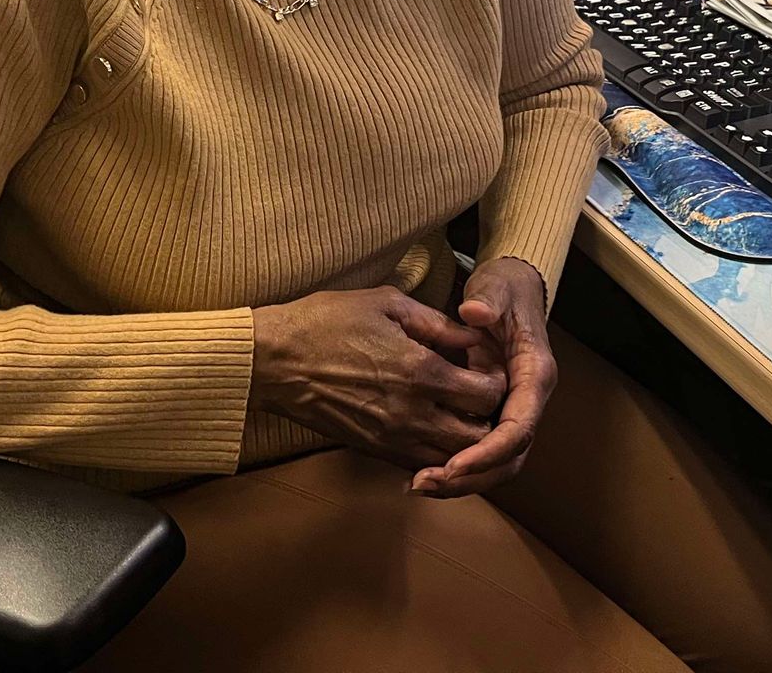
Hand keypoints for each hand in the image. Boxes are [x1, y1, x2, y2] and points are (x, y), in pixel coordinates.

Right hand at [250, 287, 507, 471]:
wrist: (275, 362)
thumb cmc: (327, 323)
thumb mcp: (388, 304)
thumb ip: (438, 323)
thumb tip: (474, 334)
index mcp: (423, 372)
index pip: (489, 394)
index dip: (496, 379)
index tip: (486, 365)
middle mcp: (414, 414)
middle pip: (480, 436)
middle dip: (489, 416)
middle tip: (480, 393)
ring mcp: (393, 439)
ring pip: (454, 459)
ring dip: (467, 440)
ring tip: (461, 412)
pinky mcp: (375, 452)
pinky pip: (422, 466)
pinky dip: (438, 454)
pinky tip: (433, 428)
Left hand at [413, 257, 555, 497]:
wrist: (510, 292)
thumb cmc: (504, 290)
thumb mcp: (497, 287)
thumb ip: (489, 299)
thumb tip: (475, 312)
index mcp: (534, 376)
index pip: (518, 428)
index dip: (488, 451)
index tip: (453, 464)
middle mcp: (527, 402)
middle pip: (509, 459)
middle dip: (471, 477)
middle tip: (427, 482)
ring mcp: (511, 412)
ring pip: (495, 464)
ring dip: (460, 481)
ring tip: (418, 484)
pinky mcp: (493, 416)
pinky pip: (479, 453)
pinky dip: (454, 468)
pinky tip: (418, 474)